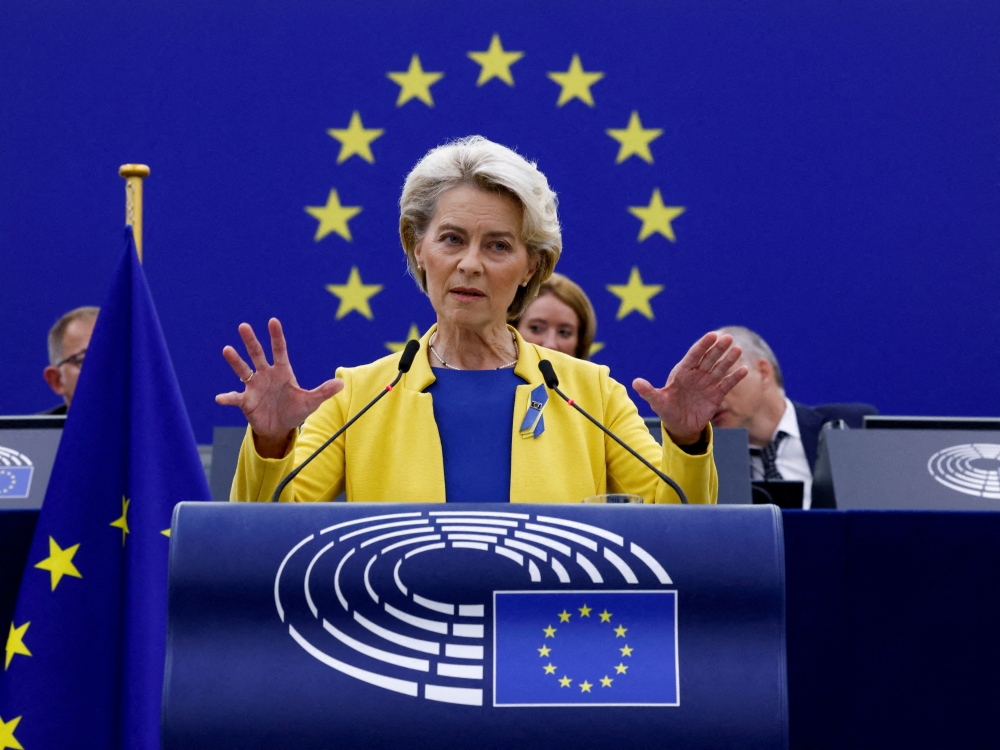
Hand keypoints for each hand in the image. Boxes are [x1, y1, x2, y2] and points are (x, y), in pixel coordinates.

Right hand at [215, 318, 342, 454]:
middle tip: (244, 326)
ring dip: (235, 361)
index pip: (279, 350)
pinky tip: (220, 398)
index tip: (272, 321)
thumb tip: (341, 383)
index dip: (276, 336)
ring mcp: (254, 387)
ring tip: (227, 349)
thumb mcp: (311, 402)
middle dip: (251, 341)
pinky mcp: (246, 401)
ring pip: (243, 370)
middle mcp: (266, 375)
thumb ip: (324, 392)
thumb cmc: (295, 410)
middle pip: (257, 354)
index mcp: (282, 372)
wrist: (280, 427)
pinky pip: (235, 398)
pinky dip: (228, 397)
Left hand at [633, 332, 747, 444]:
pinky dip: (735, 377)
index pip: (694, 355)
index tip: (712, 335)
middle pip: (709, 358)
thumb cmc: (667, 410)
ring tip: (737, 350)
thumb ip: (648, 392)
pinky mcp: (716, 394)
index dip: (703, 345)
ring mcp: (707, 383)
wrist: (680, 426)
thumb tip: (635, 382)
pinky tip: (743, 369)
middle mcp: (697, 375)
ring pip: (719, 368)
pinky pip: (727, 383)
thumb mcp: (657, 402)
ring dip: (728, 359)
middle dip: (718, 348)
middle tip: (728, 338)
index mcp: (682, 372)